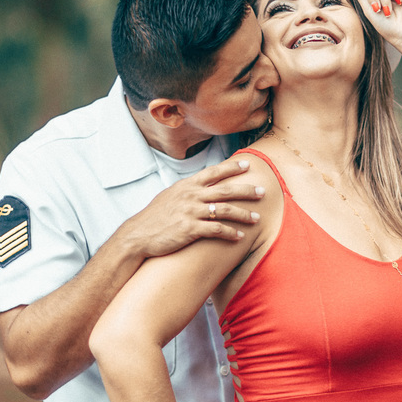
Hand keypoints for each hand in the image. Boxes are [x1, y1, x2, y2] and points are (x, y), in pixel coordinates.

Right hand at [118, 157, 264, 257]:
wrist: (138, 235)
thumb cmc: (155, 217)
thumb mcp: (170, 196)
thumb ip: (187, 190)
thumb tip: (201, 186)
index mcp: (187, 186)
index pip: (213, 172)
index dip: (231, 168)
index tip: (247, 165)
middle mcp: (190, 196)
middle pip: (225, 190)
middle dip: (247, 190)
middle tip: (263, 191)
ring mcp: (191, 212)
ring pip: (225, 210)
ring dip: (244, 214)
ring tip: (257, 218)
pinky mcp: (190, 230)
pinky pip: (217, 230)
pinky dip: (231, 233)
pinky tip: (240, 237)